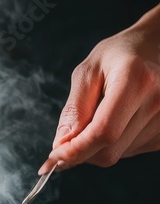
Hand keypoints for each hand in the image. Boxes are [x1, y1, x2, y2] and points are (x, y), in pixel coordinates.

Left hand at [39, 4, 159, 173]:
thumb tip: (61, 144)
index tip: (54, 156)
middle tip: (65, 141)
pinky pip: (130, 151)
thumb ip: (74, 109)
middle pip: (109, 150)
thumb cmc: (119, 55)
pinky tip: (116, 120)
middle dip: (81, 152)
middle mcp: (158, 102)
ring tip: (100, 115)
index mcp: (136, 81)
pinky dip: (113, 144)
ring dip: (97, 146)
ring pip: (118, 155)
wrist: (156, 47)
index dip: (75, 150)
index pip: (103, 132)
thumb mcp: (88, 71)